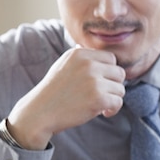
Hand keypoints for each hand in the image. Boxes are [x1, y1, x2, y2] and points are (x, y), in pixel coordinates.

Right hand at [6, 47, 126, 148]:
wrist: (40, 113)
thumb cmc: (53, 91)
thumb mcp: (62, 65)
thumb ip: (78, 57)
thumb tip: (87, 46)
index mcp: (80, 54)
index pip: (111, 58)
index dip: (109, 72)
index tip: (102, 83)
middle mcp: (88, 64)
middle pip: (119, 73)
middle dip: (113, 85)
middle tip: (102, 95)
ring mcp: (94, 81)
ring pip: (120, 89)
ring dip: (113, 98)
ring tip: (100, 105)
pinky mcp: (98, 98)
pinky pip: (118, 102)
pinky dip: (113, 109)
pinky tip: (103, 112)